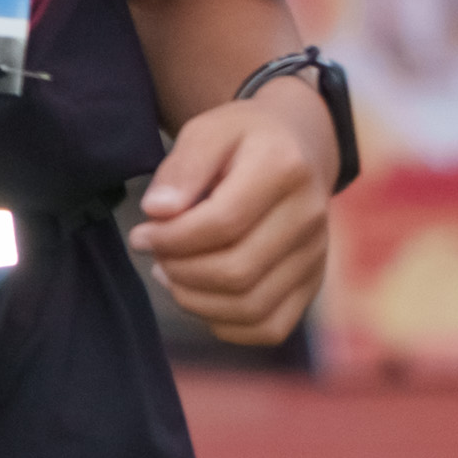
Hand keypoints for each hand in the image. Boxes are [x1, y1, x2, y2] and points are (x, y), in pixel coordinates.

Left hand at [132, 79, 336, 346]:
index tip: (141, 234)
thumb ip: (181, 168)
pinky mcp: (311, 283)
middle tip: (155, 253)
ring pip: (251, 307)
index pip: (222, 223)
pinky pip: (268, 327)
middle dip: (180, 270)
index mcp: (285, 168)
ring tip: (170, 273)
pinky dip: (224, 322)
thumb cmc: (241, 138)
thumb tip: (158, 212)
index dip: (172, 238)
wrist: (298, 147)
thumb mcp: (206, 131)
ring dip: (196, 300)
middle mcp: (310, 216)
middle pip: (237, 271)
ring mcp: (316, 255)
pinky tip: (200, 294)